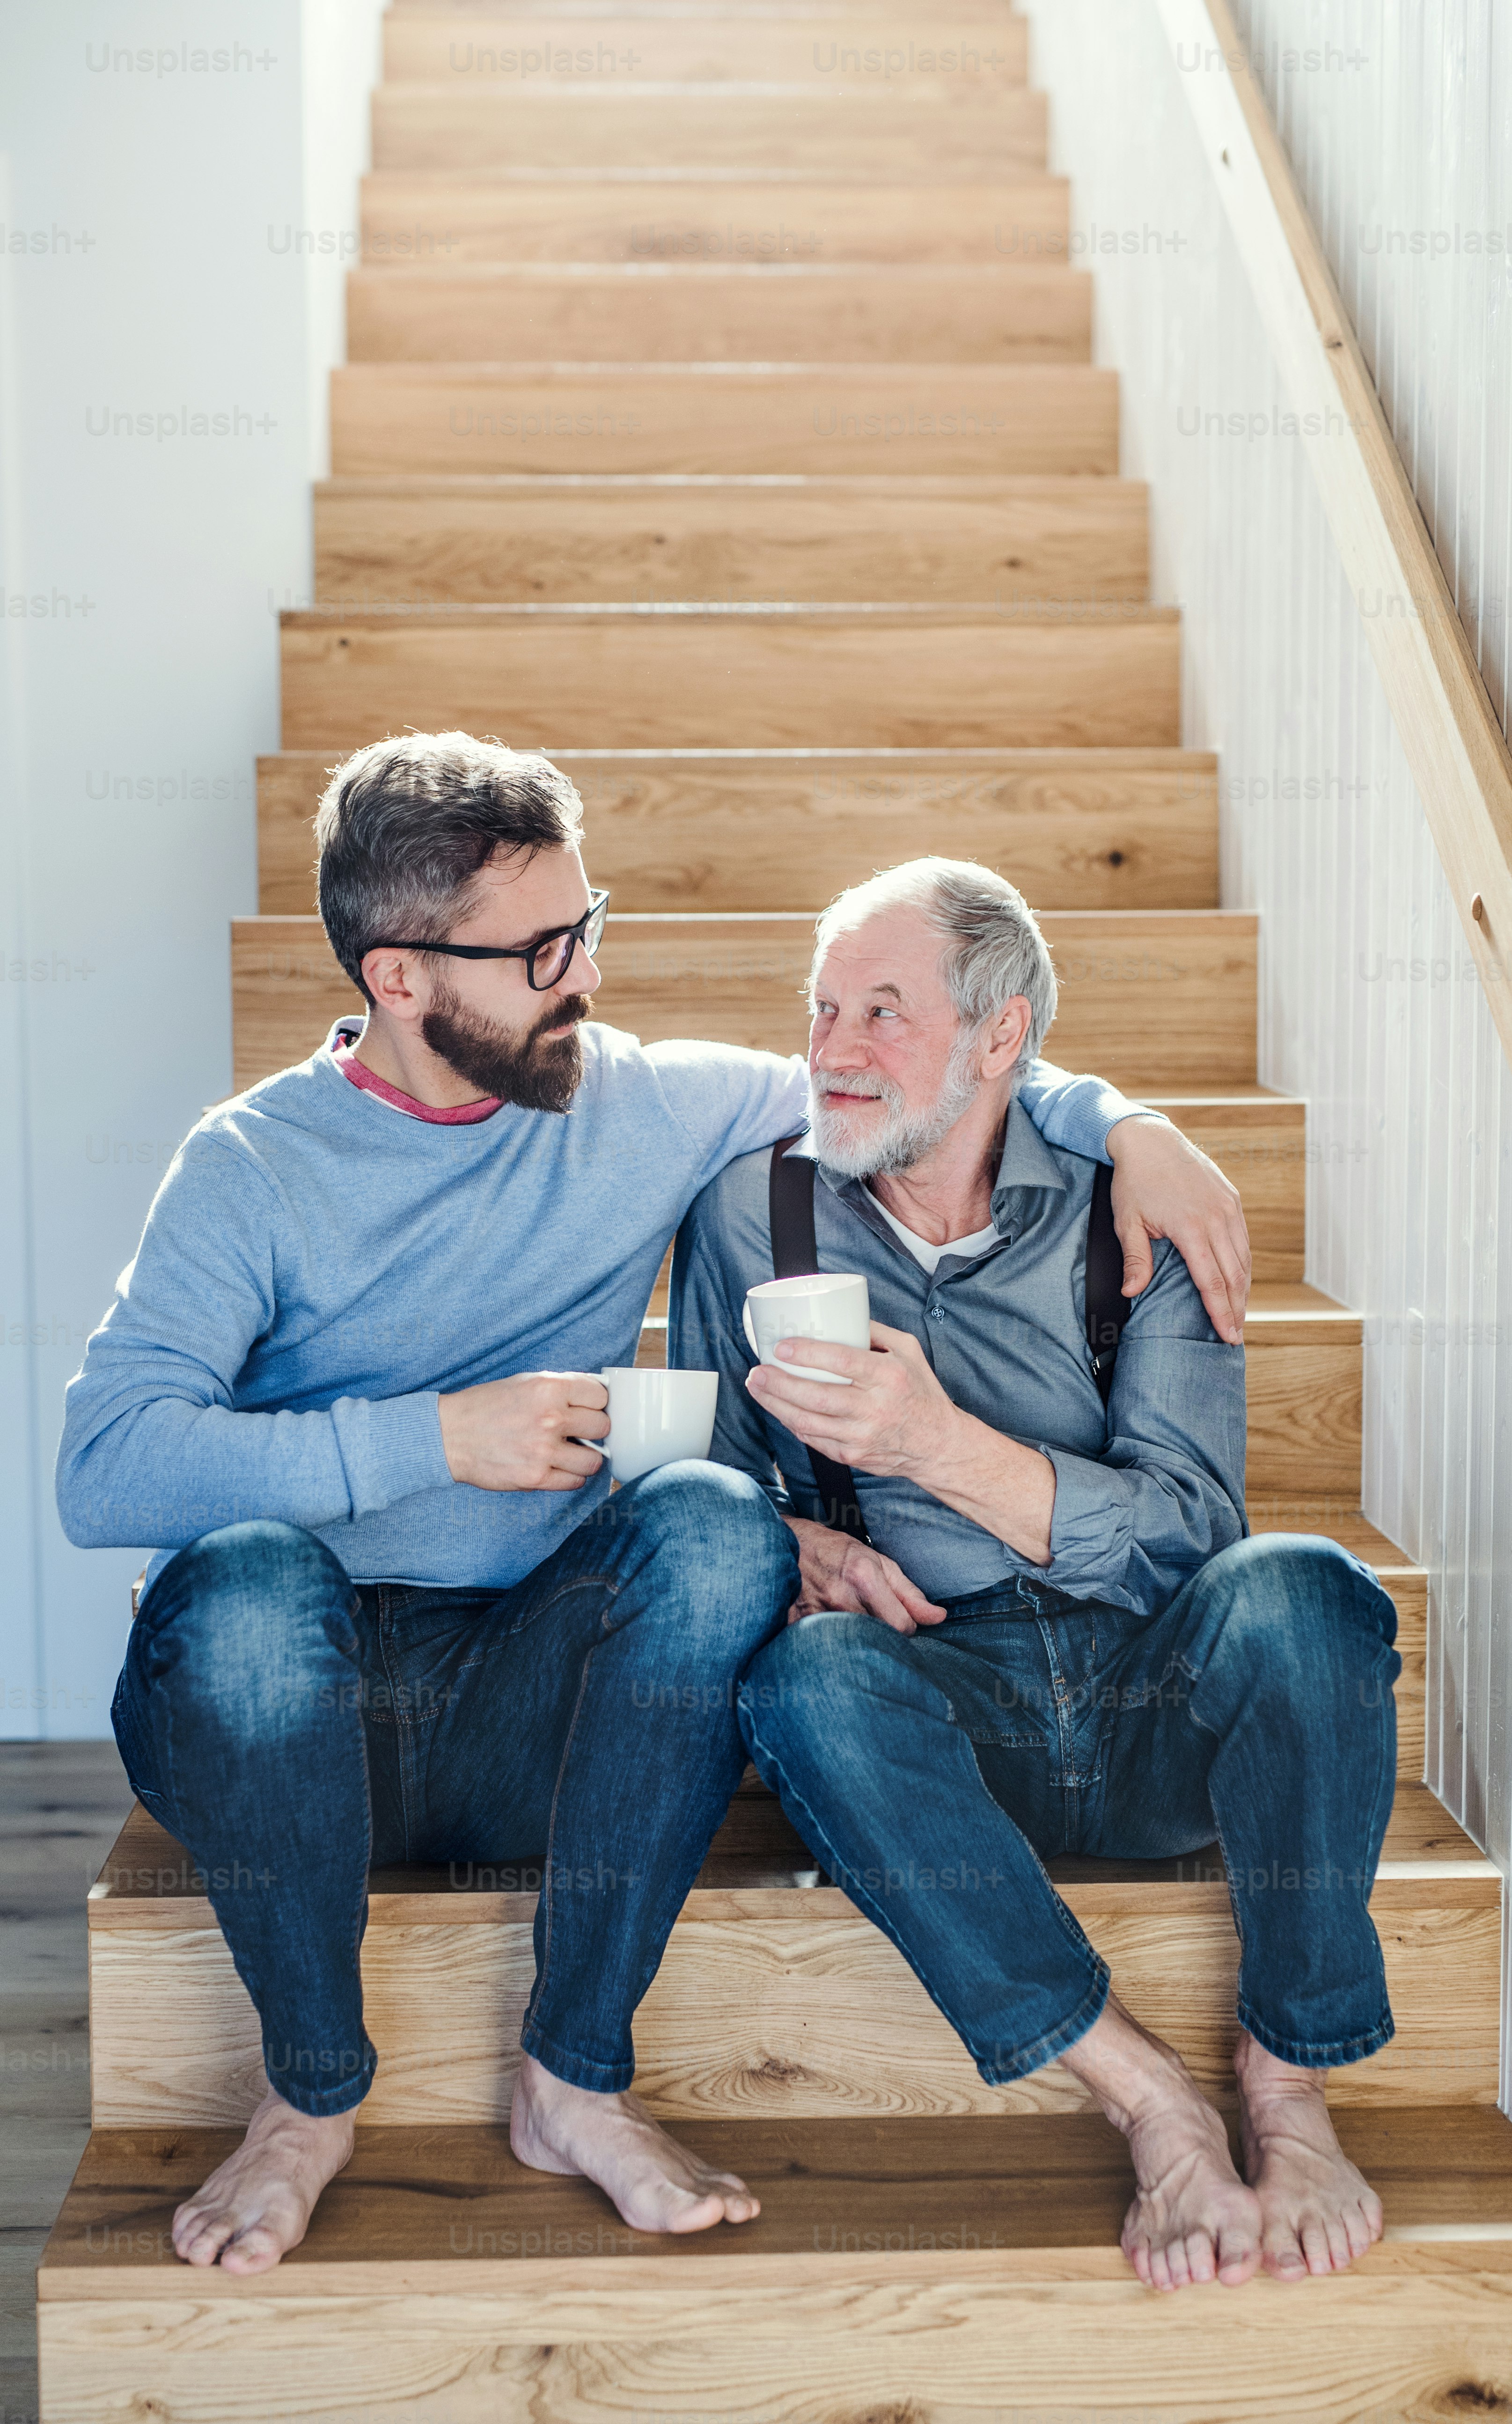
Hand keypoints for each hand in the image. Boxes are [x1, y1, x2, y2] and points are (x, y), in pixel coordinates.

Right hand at [438, 1371, 609, 1492]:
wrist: (449, 1435)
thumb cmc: (485, 1406)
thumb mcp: (524, 1382)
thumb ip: (560, 1387)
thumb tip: (596, 1396)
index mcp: (549, 1388)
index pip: (601, 1396)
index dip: (595, 1403)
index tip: (587, 1409)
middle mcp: (550, 1418)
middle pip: (603, 1427)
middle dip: (594, 1430)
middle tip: (579, 1432)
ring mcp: (543, 1450)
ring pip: (594, 1461)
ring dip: (585, 1458)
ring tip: (570, 1453)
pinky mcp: (535, 1477)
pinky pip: (574, 1482)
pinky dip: (570, 1476)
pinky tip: (556, 1467)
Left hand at [746, 1320, 954, 1482]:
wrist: (936, 1445)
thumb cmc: (921, 1392)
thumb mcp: (909, 1350)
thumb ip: (875, 1331)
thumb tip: (839, 1314)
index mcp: (889, 1376)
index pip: (842, 1362)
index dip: (807, 1354)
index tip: (782, 1347)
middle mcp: (875, 1408)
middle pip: (817, 1396)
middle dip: (779, 1383)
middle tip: (757, 1371)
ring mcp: (861, 1436)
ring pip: (808, 1422)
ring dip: (776, 1404)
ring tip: (757, 1387)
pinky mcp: (852, 1456)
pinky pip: (812, 1439)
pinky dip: (791, 1423)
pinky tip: (778, 1408)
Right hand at [784, 1515, 945, 1634]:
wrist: (782, 1543)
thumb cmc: (833, 1551)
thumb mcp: (876, 1561)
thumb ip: (909, 1592)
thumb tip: (939, 1617)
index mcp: (865, 1577)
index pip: (902, 1626)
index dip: (905, 1628)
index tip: (897, 1621)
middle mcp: (841, 1596)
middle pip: (878, 1639)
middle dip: (882, 1637)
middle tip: (874, 1625)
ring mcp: (816, 1612)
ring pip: (853, 1647)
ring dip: (858, 1643)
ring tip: (852, 1629)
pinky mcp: (795, 1625)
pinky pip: (825, 1649)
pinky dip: (832, 1647)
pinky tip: (831, 1637)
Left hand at [1107, 1115, 1250, 1344]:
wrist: (1151, 1140)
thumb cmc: (1135, 1181)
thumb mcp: (1128, 1221)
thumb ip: (1135, 1259)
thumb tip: (1131, 1292)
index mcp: (1191, 1227)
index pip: (1212, 1281)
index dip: (1221, 1312)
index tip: (1227, 1335)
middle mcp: (1216, 1218)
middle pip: (1234, 1275)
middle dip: (1236, 1308)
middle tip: (1236, 1336)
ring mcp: (1228, 1207)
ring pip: (1243, 1258)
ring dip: (1244, 1289)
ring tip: (1240, 1315)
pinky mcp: (1232, 1199)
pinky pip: (1243, 1240)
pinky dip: (1244, 1265)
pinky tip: (1240, 1281)